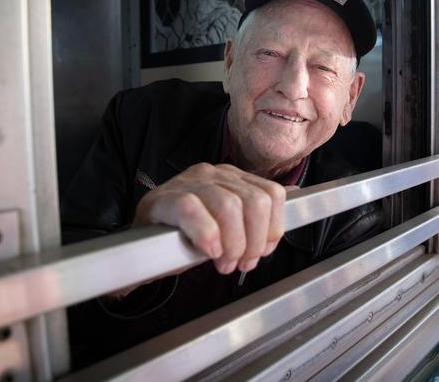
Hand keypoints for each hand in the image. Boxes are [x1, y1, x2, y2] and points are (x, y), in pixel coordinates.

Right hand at [134, 163, 285, 274]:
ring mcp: (189, 182)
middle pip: (256, 202)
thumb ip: (256, 212)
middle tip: (241, 263)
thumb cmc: (187, 234)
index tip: (262, 251)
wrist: (141, 245)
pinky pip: (193, 210)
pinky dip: (206, 235)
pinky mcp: (166, 198)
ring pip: (229, 206)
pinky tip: (207, 251)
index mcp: (233, 178)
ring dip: (232, 244)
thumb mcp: (227, 223)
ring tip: (223, 263)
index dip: (273, 228)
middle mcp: (214, 174)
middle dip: (254, 241)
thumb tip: (296, 194)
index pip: (272, 194)